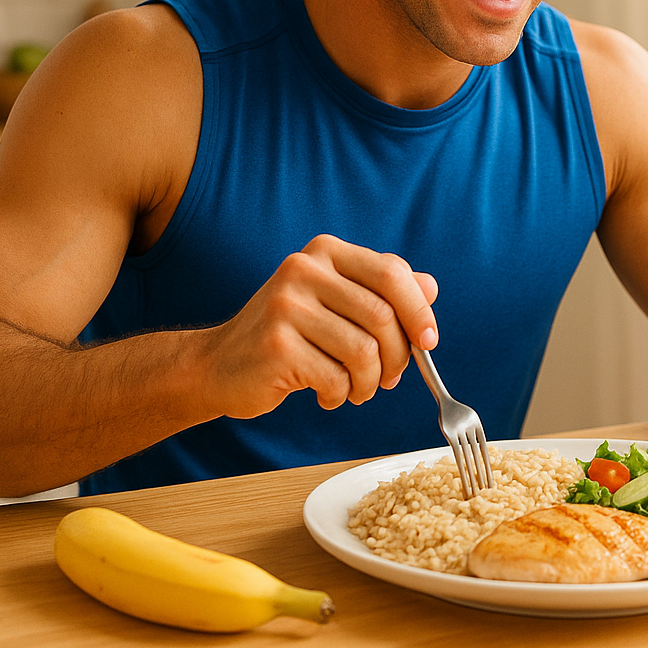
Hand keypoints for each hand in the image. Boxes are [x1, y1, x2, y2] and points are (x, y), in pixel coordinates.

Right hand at [199, 234, 438, 416]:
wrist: (217, 365)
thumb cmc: (288, 336)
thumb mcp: (335, 303)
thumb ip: (381, 292)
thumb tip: (430, 287)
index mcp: (325, 252)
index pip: (392, 273)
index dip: (419, 310)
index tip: (429, 342)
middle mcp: (304, 269)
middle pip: (382, 317)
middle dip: (397, 357)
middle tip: (389, 379)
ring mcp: (286, 305)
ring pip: (363, 352)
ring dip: (369, 383)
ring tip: (356, 389)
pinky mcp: (276, 345)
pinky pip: (336, 378)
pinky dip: (341, 395)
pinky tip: (327, 394)